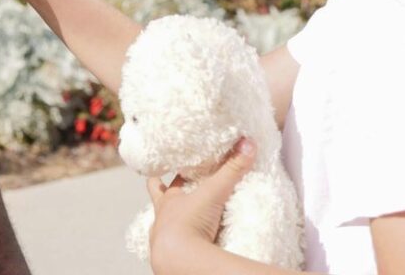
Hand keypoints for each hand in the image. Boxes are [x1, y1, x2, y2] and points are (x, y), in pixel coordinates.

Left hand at [147, 138, 255, 267]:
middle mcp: (161, 219)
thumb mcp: (213, 192)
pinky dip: (178, 247)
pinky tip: (188, 248)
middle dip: (161, 195)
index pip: (162, 184)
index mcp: (167, 202)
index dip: (168, 177)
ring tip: (180, 224)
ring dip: (170, 224)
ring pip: (160, 226)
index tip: (175, 171)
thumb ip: (232, 169)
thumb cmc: (190, 222)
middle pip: (156, 202)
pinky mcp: (169, 259)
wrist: (179, 260)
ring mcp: (162, 240)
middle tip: (169, 192)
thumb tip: (248, 143)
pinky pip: (171, 250)